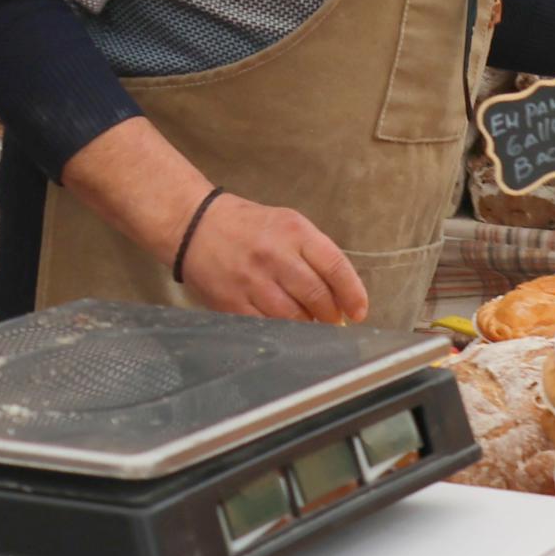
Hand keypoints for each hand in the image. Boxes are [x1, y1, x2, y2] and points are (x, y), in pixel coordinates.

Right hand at [178, 193, 365, 321]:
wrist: (195, 226)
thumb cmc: (249, 226)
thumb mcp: (288, 224)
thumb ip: (316, 254)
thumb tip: (341, 294)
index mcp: (294, 231)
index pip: (335, 267)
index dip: (352, 294)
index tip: (359, 311)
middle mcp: (275, 255)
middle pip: (317, 295)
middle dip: (331, 314)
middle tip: (333, 319)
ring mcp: (252, 280)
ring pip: (293, 316)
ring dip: (309, 325)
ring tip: (311, 323)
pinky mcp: (231, 301)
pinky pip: (266, 325)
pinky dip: (282, 331)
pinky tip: (286, 328)